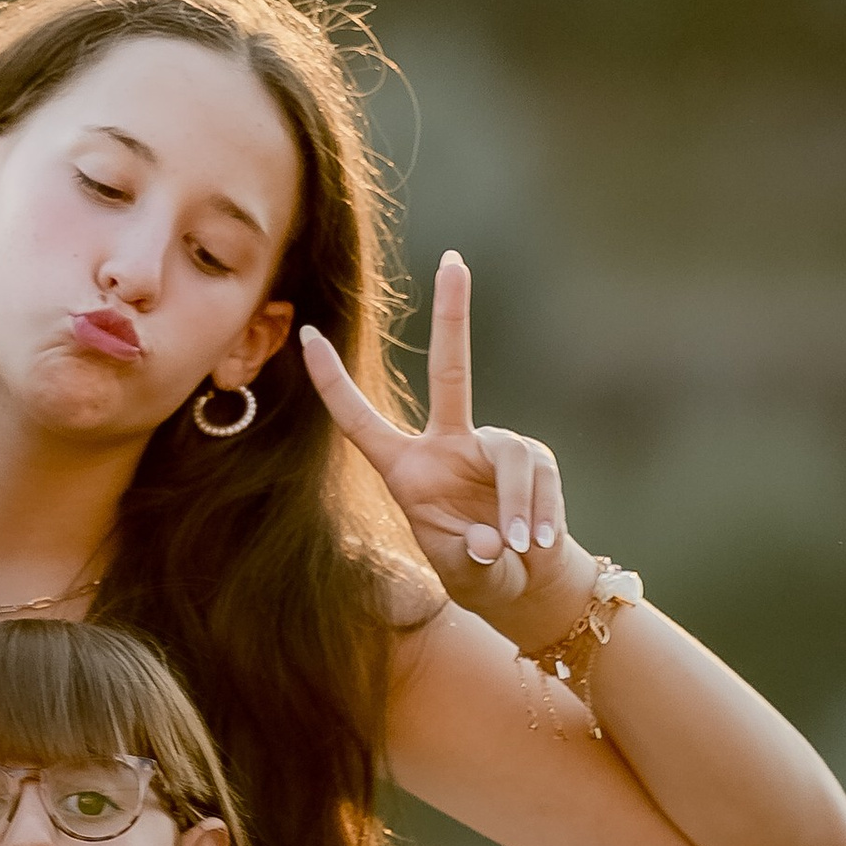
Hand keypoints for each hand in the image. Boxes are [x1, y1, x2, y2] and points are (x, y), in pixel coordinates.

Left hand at [300, 252, 590, 638]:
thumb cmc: (479, 574)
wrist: (527, 585)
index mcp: (406, 469)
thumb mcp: (463, 574)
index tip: (305, 334)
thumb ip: (469, 558)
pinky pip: (538, 476)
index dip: (333, 382)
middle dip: (452, 315)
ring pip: (511, 455)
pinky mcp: (534, 458)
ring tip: (519, 548)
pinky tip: (537, 544)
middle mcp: (447, 445)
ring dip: (518, 506)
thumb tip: (488, 538)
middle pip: (450, 371)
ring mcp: (492, 447)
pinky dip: (541, 514)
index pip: (360, 419)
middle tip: (453, 260)